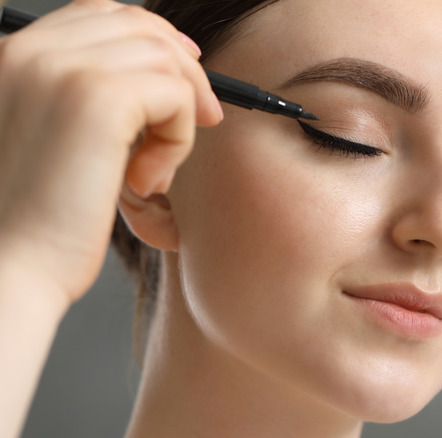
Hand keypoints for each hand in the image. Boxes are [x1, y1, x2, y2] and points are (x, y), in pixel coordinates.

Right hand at [0, 0, 221, 303]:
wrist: (9, 268)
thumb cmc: (35, 218)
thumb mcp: (57, 139)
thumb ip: (90, 96)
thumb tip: (160, 70)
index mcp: (15, 54)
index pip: (99, 13)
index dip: (153, 38)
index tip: (184, 79)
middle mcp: (33, 49)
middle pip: (140, 25)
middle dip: (182, 70)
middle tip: (201, 118)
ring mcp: (63, 68)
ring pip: (165, 60)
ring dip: (178, 115)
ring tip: (151, 169)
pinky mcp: (99, 99)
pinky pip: (177, 95)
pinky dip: (179, 139)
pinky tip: (146, 181)